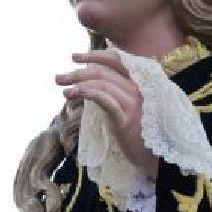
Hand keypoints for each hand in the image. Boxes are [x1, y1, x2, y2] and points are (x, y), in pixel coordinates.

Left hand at [56, 50, 156, 169]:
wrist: (152, 156)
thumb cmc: (137, 132)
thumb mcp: (126, 107)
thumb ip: (113, 92)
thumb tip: (88, 83)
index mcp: (138, 83)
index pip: (116, 60)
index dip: (94, 55)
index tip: (74, 56)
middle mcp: (138, 89)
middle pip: (104, 72)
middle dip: (78, 73)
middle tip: (59, 78)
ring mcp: (133, 104)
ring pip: (103, 84)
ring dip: (78, 84)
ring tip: (63, 89)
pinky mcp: (126, 119)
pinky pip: (105, 100)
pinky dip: (87, 93)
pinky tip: (74, 93)